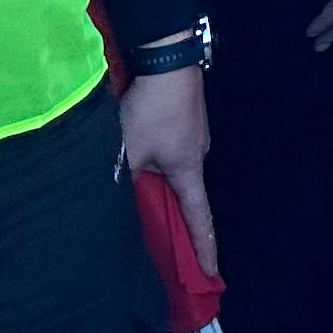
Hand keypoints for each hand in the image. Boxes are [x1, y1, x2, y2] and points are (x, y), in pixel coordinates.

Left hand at [120, 65, 217, 277]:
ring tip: (142, 180)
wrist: (167, 59)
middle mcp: (199, 154)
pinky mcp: (187, 117)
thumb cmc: (150, 111)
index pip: (198, 218)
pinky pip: (175, 147)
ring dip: (163, 177)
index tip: (212, 274)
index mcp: (188, 170)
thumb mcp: (129, 150)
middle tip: (162, 228)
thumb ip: (124, 178)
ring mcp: (196, 133)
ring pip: (178, 165)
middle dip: (176, 210)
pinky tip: (145, 148)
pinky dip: (161, 157)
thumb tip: (120, 193)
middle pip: (188, 191)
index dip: (204, 248)